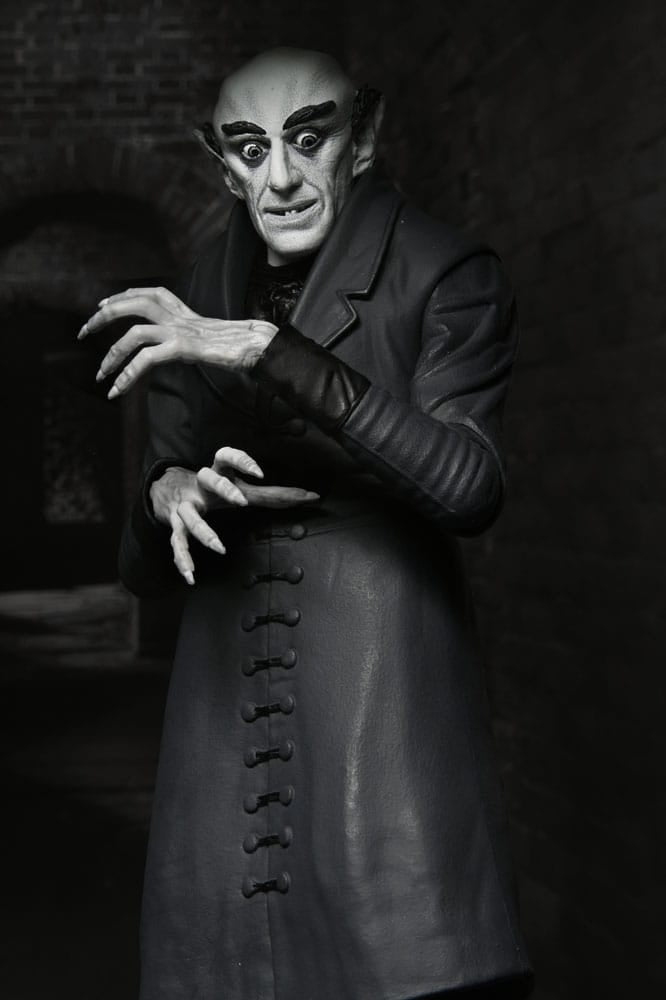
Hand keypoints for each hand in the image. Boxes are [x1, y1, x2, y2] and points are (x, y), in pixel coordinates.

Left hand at [77, 286, 277, 398]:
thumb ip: (195, 340)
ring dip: (111, 354)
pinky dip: (128, 375)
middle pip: (135, 302)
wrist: (263, 346)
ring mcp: (182, 330)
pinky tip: (118, 389)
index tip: (104, 305)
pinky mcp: (184, 348)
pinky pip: (147, 359)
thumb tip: (189, 348)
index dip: (124, 296)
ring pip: (134, 332)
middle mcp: (181, 316)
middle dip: (105, 315)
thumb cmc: (245, 346)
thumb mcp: (213, 340)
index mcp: (187, 312)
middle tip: (84, 331)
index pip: (150, 293)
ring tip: (100, 374)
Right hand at [151, 446, 318, 584]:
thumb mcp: (240, 489)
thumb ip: (274, 494)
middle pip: (206, 478)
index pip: (225, 456)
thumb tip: (313, 496)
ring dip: (203, 531)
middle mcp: (199, 486)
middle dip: (223, 488)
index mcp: (217, 472)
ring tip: (219, 548)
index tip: (260, 473)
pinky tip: (191, 577)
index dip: (241, 460)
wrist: (166, 489)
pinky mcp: (174, 525)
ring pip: (189, 516)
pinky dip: (182, 561)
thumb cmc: (214, 490)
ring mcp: (184, 506)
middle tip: (241, 502)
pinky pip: (176, 543)